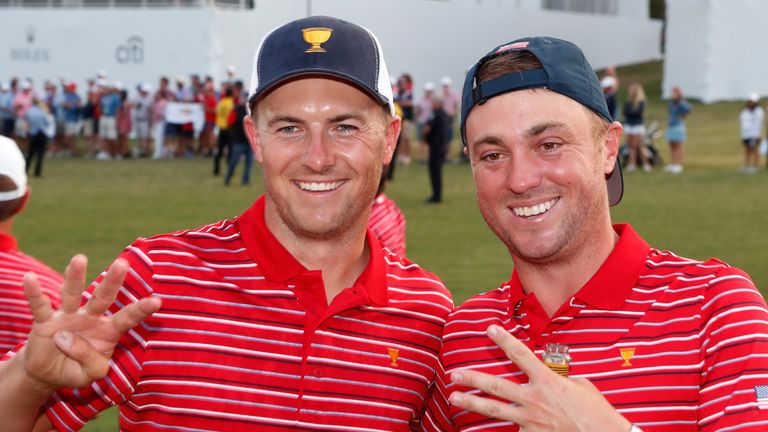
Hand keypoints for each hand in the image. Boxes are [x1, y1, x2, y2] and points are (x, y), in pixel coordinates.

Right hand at [22, 254, 160, 393]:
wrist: (49, 374)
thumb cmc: (77, 370)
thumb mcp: (91, 374)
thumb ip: (90, 360)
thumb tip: (66, 337)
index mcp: (109, 331)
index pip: (128, 318)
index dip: (141, 310)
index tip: (157, 301)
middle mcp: (91, 318)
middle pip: (103, 297)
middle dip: (113, 281)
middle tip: (123, 263)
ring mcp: (68, 317)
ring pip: (73, 294)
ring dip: (75, 277)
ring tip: (79, 259)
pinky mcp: (45, 322)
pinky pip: (40, 306)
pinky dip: (34, 293)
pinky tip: (29, 279)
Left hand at [448, 325, 630, 431]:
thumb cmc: (597, 413)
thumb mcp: (582, 387)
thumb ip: (561, 379)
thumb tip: (552, 378)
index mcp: (548, 381)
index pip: (521, 354)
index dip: (504, 340)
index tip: (490, 329)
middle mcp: (534, 399)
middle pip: (496, 385)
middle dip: (472, 378)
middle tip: (454, 374)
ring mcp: (531, 420)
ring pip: (494, 409)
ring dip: (472, 402)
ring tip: (454, 398)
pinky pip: (510, 431)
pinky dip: (497, 428)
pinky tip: (475, 428)